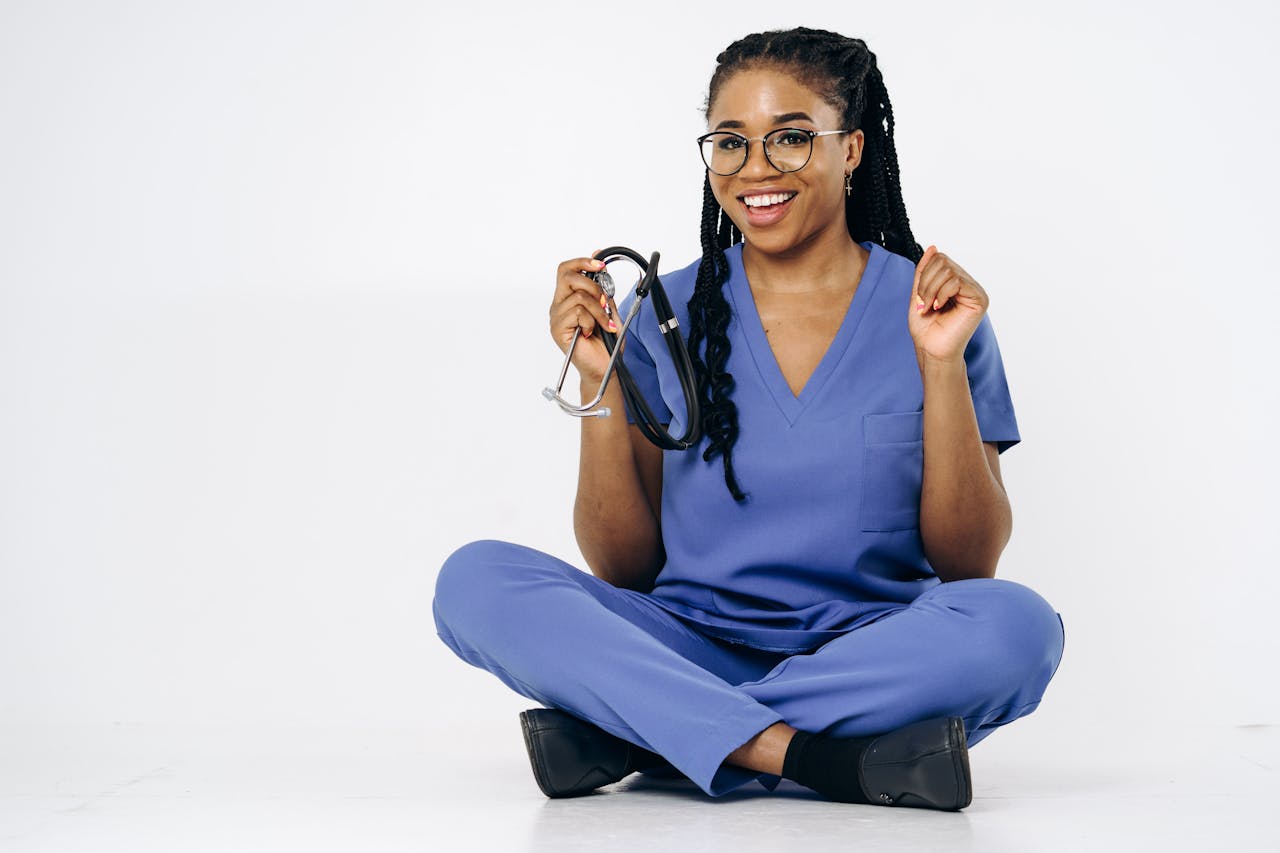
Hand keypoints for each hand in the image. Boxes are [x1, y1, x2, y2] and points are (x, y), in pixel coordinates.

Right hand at [549, 253, 620, 384]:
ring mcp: (556, 317)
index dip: (582, 262)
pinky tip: (591, 333)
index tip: (600, 265)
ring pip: (578, 297)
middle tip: (604, 303)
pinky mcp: (557, 329)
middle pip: (568, 276)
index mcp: (568, 297)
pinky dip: (591, 321)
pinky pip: (577, 313)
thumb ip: (604, 289)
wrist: (605, 367)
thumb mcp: (609, 309)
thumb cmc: (606, 342)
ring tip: (603, 324)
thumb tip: (601, 265)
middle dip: (593, 286)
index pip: (566, 269)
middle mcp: (559, 305)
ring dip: (598, 310)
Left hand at [907, 244, 988, 364]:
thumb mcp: (919, 293)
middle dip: (926, 283)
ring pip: (948, 271)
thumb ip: (925, 270)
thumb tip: (933, 247)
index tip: (919, 298)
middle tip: (923, 304)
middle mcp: (967, 284)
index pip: (939, 259)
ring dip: (931, 290)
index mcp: (955, 282)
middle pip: (943, 262)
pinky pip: (956, 281)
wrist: (931, 349)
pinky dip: (941, 294)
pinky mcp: (979, 299)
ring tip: (930, 307)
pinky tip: (939, 308)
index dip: (924, 274)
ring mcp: (975, 290)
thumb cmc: (926, 328)